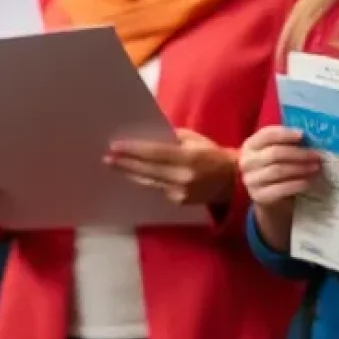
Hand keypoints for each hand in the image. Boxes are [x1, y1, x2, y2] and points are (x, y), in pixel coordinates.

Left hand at [107, 129, 237, 206]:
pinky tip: (136, 174)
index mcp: (188, 158)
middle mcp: (183, 177)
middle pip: (147, 170)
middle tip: (107, 158)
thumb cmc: (211, 153)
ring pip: (149, 181)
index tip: (115, 146)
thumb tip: (146, 137)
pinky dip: (147, 180)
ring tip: (115, 165)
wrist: (231, 180)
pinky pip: (158, 188)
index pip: (154, 153)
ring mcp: (180, 192)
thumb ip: (172, 138)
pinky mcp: (178, 201)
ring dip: (131, 173)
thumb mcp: (194, 139)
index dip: (133, 150)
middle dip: (125, 163)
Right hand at [239, 125, 319, 254]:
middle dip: (298, 153)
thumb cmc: (276, 166)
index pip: (266, 135)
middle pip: (274, 153)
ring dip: (300, 168)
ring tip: (315, 167)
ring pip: (278, 171)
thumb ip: (288, 142)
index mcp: (250, 145)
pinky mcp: (259, 197)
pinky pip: (280, 189)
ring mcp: (251, 180)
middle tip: (316, 155)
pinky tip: (308, 182)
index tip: (303, 135)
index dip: (285, 134)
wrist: (269, 196)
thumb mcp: (277, 151)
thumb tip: (310, 137)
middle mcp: (246, 162)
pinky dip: (297, 184)